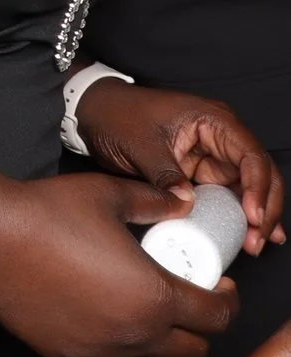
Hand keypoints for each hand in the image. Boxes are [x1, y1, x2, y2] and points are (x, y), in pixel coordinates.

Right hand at [0, 172, 238, 356]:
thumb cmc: (45, 213)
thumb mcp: (108, 194)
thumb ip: (153, 201)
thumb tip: (181, 204)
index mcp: (156, 296)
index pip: (217, 317)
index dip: (226, 302)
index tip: (218, 286)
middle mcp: (136, 334)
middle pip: (193, 350)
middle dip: (198, 327)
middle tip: (185, 300)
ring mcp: (103, 352)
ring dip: (160, 344)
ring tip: (145, 314)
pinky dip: (120, 355)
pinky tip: (109, 328)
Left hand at [78, 79, 285, 255]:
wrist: (93, 111)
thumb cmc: (116, 115)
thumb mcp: (139, 145)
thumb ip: (164, 174)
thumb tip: (187, 204)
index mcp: (213, 120)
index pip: (251, 156)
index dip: (258, 188)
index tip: (252, 216)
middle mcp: (221, 136)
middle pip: (260, 174)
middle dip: (264, 208)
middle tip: (257, 239)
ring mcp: (213, 154)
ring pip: (248, 188)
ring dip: (255, 216)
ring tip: (255, 244)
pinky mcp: (202, 171)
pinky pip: (227, 194)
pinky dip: (239, 214)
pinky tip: (249, 236)